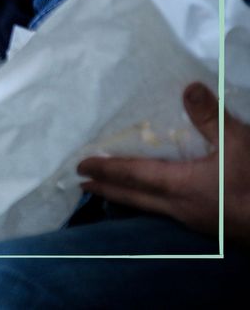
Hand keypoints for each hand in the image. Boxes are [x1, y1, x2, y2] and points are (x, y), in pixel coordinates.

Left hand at [78, 82, 249, 244]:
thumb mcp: (239, 143)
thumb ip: (211, 117)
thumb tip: (189, 87)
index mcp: (180, 187)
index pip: (132, 176)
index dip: (105, 170)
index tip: (80, 167)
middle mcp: (180, 208)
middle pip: (134, 198)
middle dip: (106, 189)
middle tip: (81, 184)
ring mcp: (195, 222)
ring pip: (150, 209)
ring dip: (127, 199)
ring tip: (109, 192)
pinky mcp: (210, 228)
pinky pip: (169, 214)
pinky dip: (152, 205)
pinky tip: (157, 202)